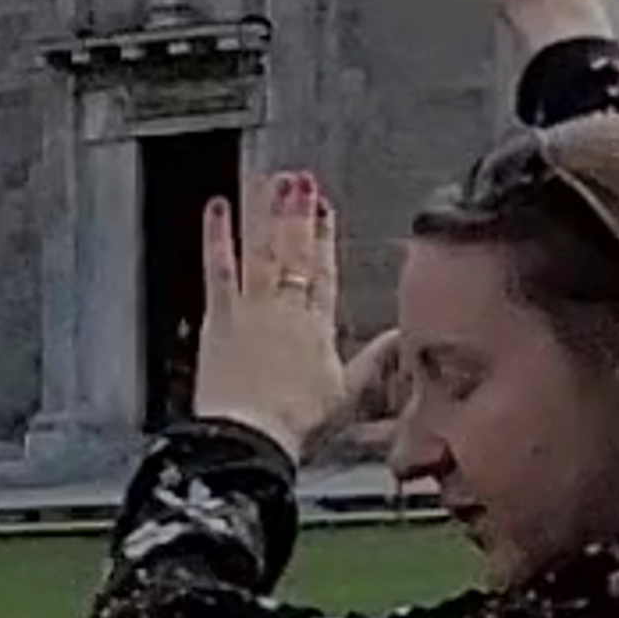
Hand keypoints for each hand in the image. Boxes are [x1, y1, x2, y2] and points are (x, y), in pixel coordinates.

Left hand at [189, 177, 361, 457]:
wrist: (251, 437)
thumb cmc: (297, 423)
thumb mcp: (348, 394)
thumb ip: (375, 361)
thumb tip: (401, 338)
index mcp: (318, 325)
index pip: (323, 270)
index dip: (324, 236)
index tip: (324, 208)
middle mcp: (287, 309)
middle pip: (295, 251)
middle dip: (298, 213)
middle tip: (300, 180)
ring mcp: (252, 309)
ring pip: (263, 250)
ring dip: (268, 213)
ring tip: (271, 180)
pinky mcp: (219, 317)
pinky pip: (219, 269)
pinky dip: (217, 237)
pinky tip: (217, 209)